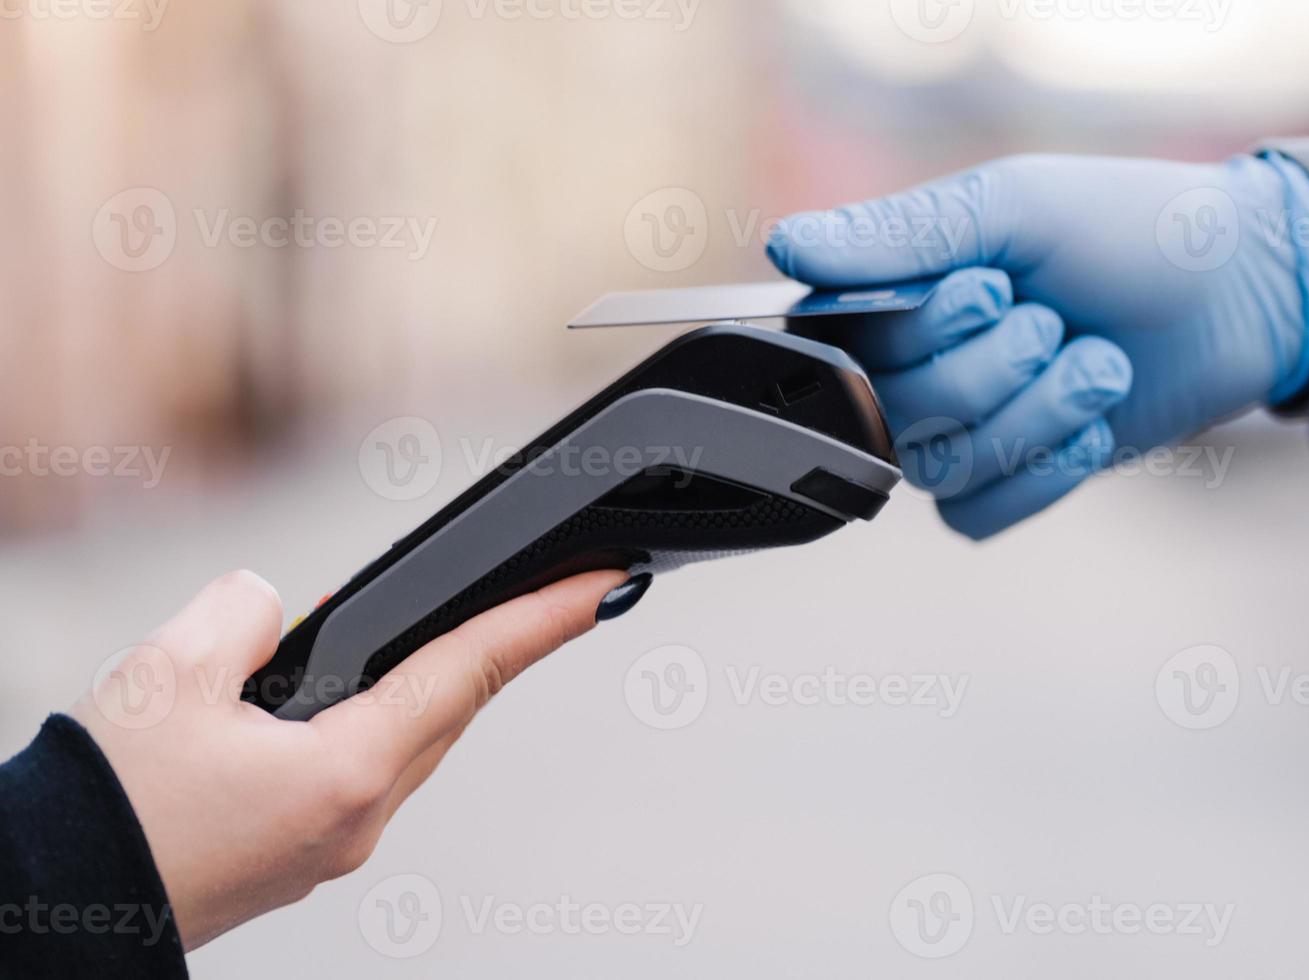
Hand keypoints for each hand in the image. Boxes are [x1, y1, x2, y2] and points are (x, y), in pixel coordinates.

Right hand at [72, 567, 625, 949]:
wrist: (52, 898)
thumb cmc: (106, 807)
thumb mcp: (168, 675)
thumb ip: (245, 612)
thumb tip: (284, 606)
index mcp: (342, 771)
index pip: (467, 671)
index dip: (543, 621)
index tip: (604, 587)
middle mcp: (357, 818)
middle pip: (453, 708)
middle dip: (499, 643)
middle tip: (548, 589)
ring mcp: (336, 844)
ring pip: (415, 741)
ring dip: (437, 681)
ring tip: (451, 626)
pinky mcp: (308, 852)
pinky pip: (372, 769)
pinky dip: (385, 719)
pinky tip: (365, 692)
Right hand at [767, 152, 1308, 539]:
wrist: (1245, 294)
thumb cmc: (1128, 229)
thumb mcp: (1014, 208)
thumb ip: (898, 234)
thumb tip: (783, 246)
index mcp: (895, 290)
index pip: (838, 343)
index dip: (919, 332)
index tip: (993, 286)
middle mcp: (907, 363)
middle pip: (889, 413)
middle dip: (992, 370)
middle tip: (1055, 321)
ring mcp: (953, 427)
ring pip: (935, 468)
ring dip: (1032, 418)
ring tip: (1097, 364)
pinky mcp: (1003, 479)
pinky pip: (972, 516)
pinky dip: (1041, 475)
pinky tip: (1092, 428)